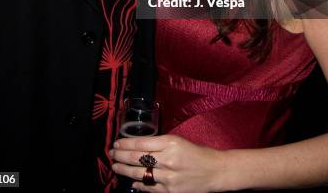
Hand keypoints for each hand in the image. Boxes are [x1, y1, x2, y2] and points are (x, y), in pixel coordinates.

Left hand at [110, 134, 225, 191]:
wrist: (215, 171)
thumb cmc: (198, 153)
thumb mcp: (178, 141)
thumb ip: (160, 144)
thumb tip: (139, 147)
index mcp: (170, 143)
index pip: (141, 143)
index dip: (125, 144)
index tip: (116, 143)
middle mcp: (168, 160)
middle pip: (137, 158)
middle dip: (121, 156)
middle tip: (112, 154)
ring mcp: (168, 178)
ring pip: (140, 174)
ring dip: (125, 171)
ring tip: (116, 167)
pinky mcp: (171, 192)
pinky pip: (149, 188)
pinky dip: (139, 185)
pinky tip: (132, 182)